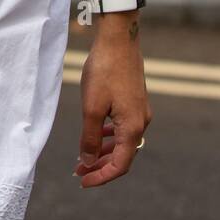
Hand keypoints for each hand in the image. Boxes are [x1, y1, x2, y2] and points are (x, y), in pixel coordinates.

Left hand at [74, 19, 150, 186]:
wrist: (118, 39)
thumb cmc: (104, 71)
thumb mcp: (91, 107)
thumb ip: (89, 137)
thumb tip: (87, 160)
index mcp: (132, 128)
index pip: (120, 165)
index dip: (101, 177)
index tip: (82, 180)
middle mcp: (141, 122)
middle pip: (122, 155)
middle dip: (99, 165)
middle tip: (78, 170)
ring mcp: (140, 111)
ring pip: (122, 141)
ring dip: (103, 151)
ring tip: (83, 156)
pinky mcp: (135, 100)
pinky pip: (123, 127)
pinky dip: (109, 136)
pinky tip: (97, 134)